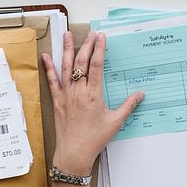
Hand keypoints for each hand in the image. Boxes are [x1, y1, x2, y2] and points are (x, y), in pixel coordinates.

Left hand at [41, 30, 142, 174]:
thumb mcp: (115, 122)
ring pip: (65, 67)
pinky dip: (48, 68)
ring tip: (66, 35)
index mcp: (94, 94)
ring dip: (66, 49)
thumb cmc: (94, 139)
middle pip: (81, 62)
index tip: (102, 37)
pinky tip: (46, 57)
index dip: (99, 49)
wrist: (74, 153)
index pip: (97, 65)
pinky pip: (52, 81)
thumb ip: (128, 106)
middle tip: (91, 33)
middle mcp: (79, 91)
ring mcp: (66, 95)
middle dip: (87, 45)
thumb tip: (140, 94)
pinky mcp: (57, 101)